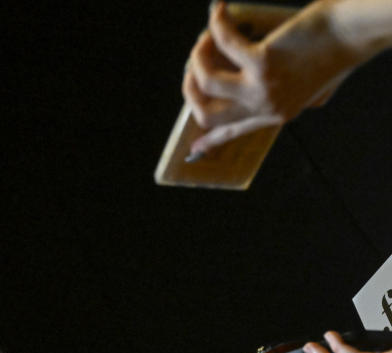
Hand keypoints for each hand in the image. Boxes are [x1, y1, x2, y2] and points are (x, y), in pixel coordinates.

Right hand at [182, 1, 358, 154]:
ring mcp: (262, 88)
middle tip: (194, 65)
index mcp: (276, 115)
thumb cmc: (337, 51)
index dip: (210, 139)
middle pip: (207, 114)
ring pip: (206, 82)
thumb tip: (293, 102)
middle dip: (191, 89)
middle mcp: (266, 108)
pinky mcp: (263, 62)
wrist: (353, 34)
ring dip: (198, 56)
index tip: (195, 146)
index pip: (233, 133)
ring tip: (206, 36)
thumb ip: (296, 97)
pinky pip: (224, 43)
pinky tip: (219, 10)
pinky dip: (217, 23)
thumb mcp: (315, 86)